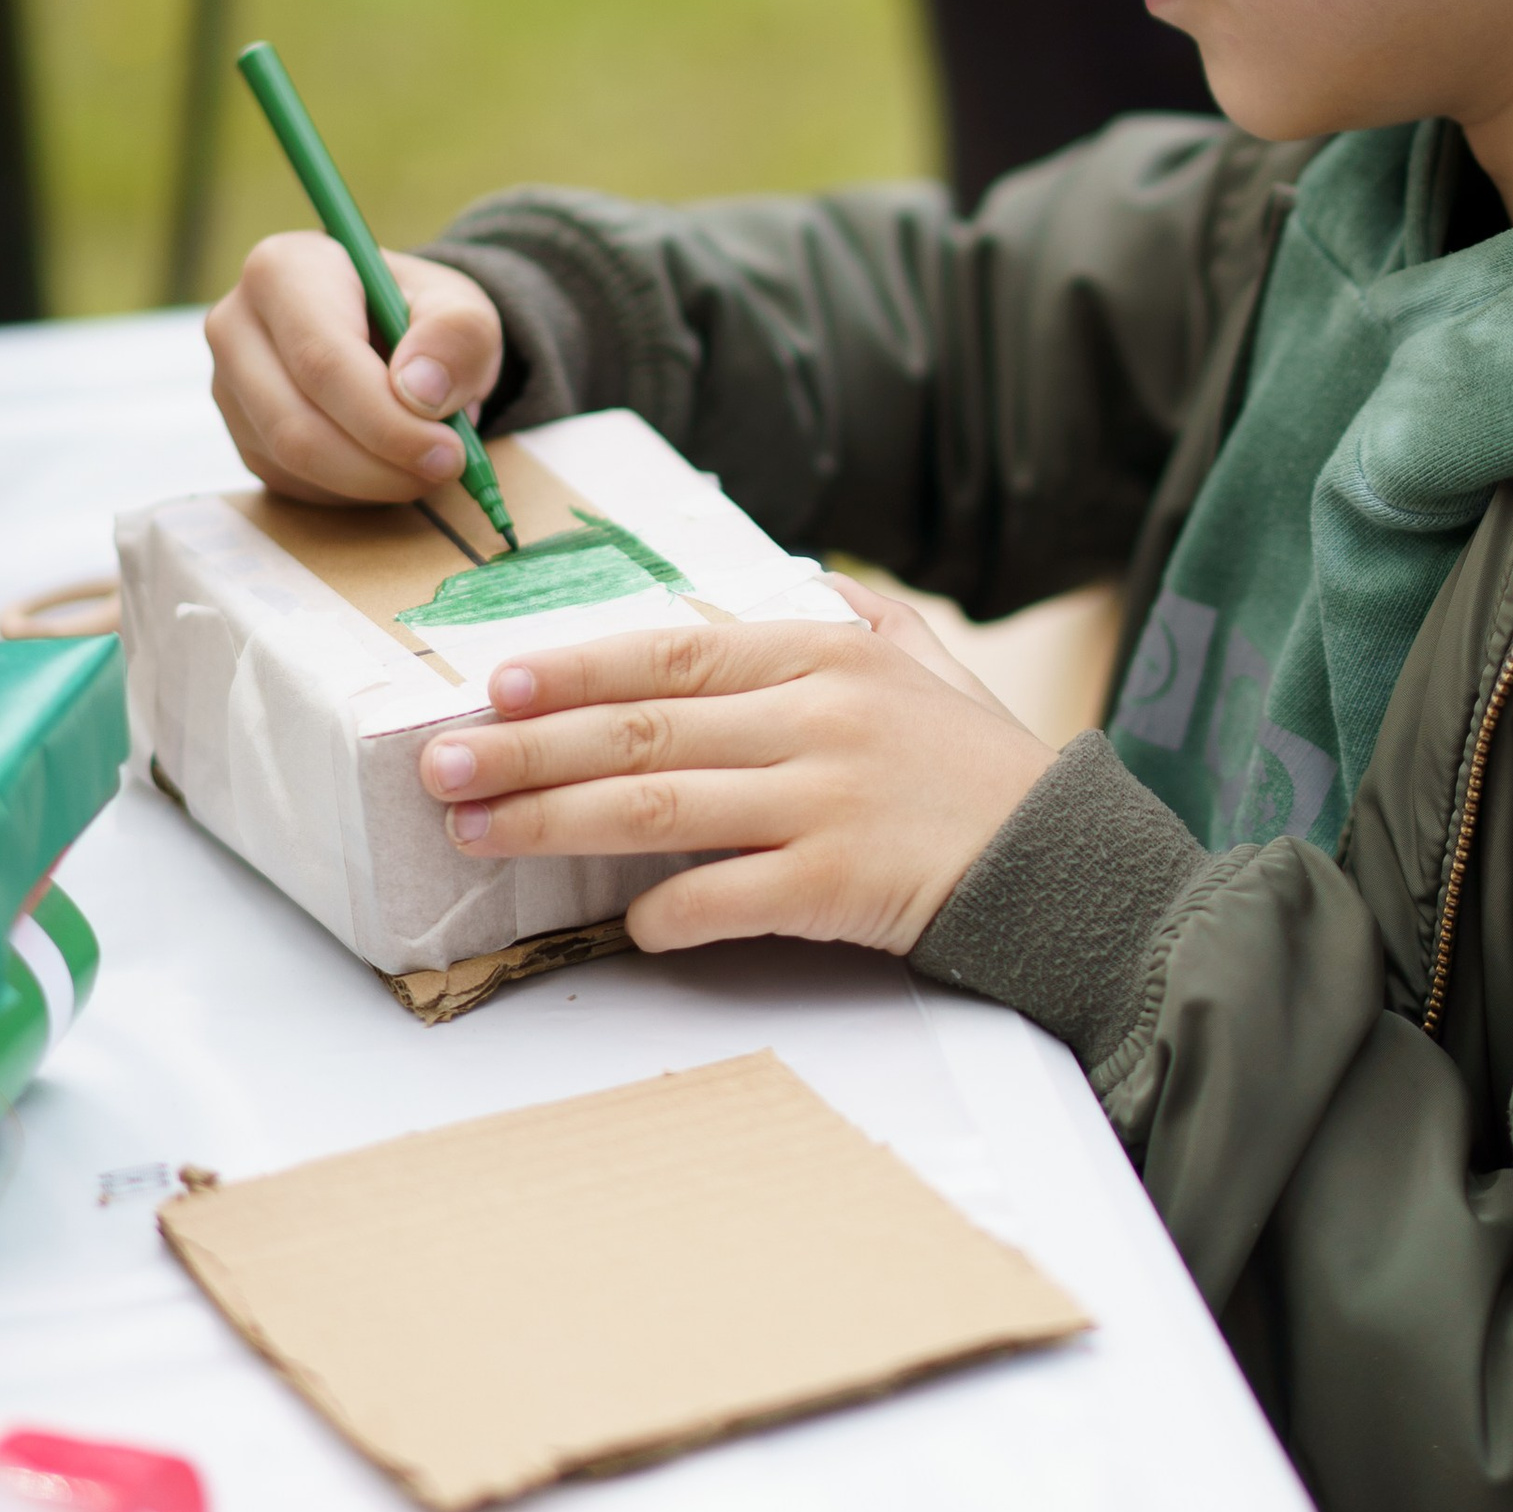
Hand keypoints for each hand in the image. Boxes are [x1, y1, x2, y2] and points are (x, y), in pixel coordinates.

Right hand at [206, 234, 504, 505]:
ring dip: (372, 481)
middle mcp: (237, 324)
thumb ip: (457, 335)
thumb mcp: (462, 308)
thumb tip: (420, 390)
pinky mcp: (241, 435)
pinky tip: (389, 464)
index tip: (447, 449)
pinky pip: (293, 483)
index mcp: (282, 270)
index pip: (323, 361)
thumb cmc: (422, 317)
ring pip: (292, 460)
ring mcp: (229, 385)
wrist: (393, 334)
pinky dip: (353, 490)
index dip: (386, 419)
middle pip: (297, 422)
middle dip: (381, 462)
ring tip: (428, 465)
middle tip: (446, 468)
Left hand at [419, 577, 1053, 957]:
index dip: (574, 668)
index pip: (672, 653)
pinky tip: (626, 926)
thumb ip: (865, 623)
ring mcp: (829, 800)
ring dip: (555, 821)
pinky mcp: (843, 884)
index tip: (492, 684)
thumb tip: (810, 585)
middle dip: (526, 749)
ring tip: (476, 832)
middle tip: (438, 766)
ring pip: (659, 806)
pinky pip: (726, 898)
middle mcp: (818, 718)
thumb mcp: (932, 670)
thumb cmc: (988, 774)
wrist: (1074, 866)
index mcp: (827, 657)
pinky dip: (666, 914)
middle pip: (642, 728)